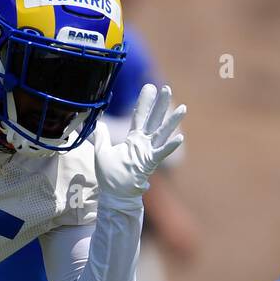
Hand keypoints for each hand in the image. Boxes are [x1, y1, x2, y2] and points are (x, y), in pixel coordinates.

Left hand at [93, 84, 185, 207]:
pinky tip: (180, 137)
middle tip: (166, 87)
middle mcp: (143, 144)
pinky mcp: (149, 163)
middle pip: (153, 119)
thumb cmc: (110, 176)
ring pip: (162, 133)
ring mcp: (148, 153)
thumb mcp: (101, 151)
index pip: (139, 116)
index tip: (148, 86)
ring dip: (172, 121)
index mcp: (133, 139)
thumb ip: (99, 136)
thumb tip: (96, 122)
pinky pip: (161, 153)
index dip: (144, 101)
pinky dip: (170, 146)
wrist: (114, 194)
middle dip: (159, 104)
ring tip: (183, 107)